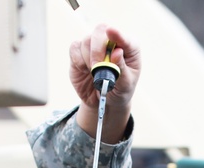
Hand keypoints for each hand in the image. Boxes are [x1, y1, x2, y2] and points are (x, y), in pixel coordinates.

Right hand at [70, 24, 141, 142]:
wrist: (103, 101)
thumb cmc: (120, 90)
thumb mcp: (125, 85)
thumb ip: (121, 69)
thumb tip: (116, 52)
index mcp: (129, 47)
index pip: (123, 36)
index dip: (117, 34)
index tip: (111, 32)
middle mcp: (111, 41)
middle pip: (100, 30)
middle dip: (97, 49)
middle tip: (97, 66)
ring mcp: (94, 45)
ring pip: (87, 40)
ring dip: (89, 59)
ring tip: (95, 74)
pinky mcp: (80, 52)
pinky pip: (74, 47)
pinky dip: (78, 60)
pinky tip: (84, 70)